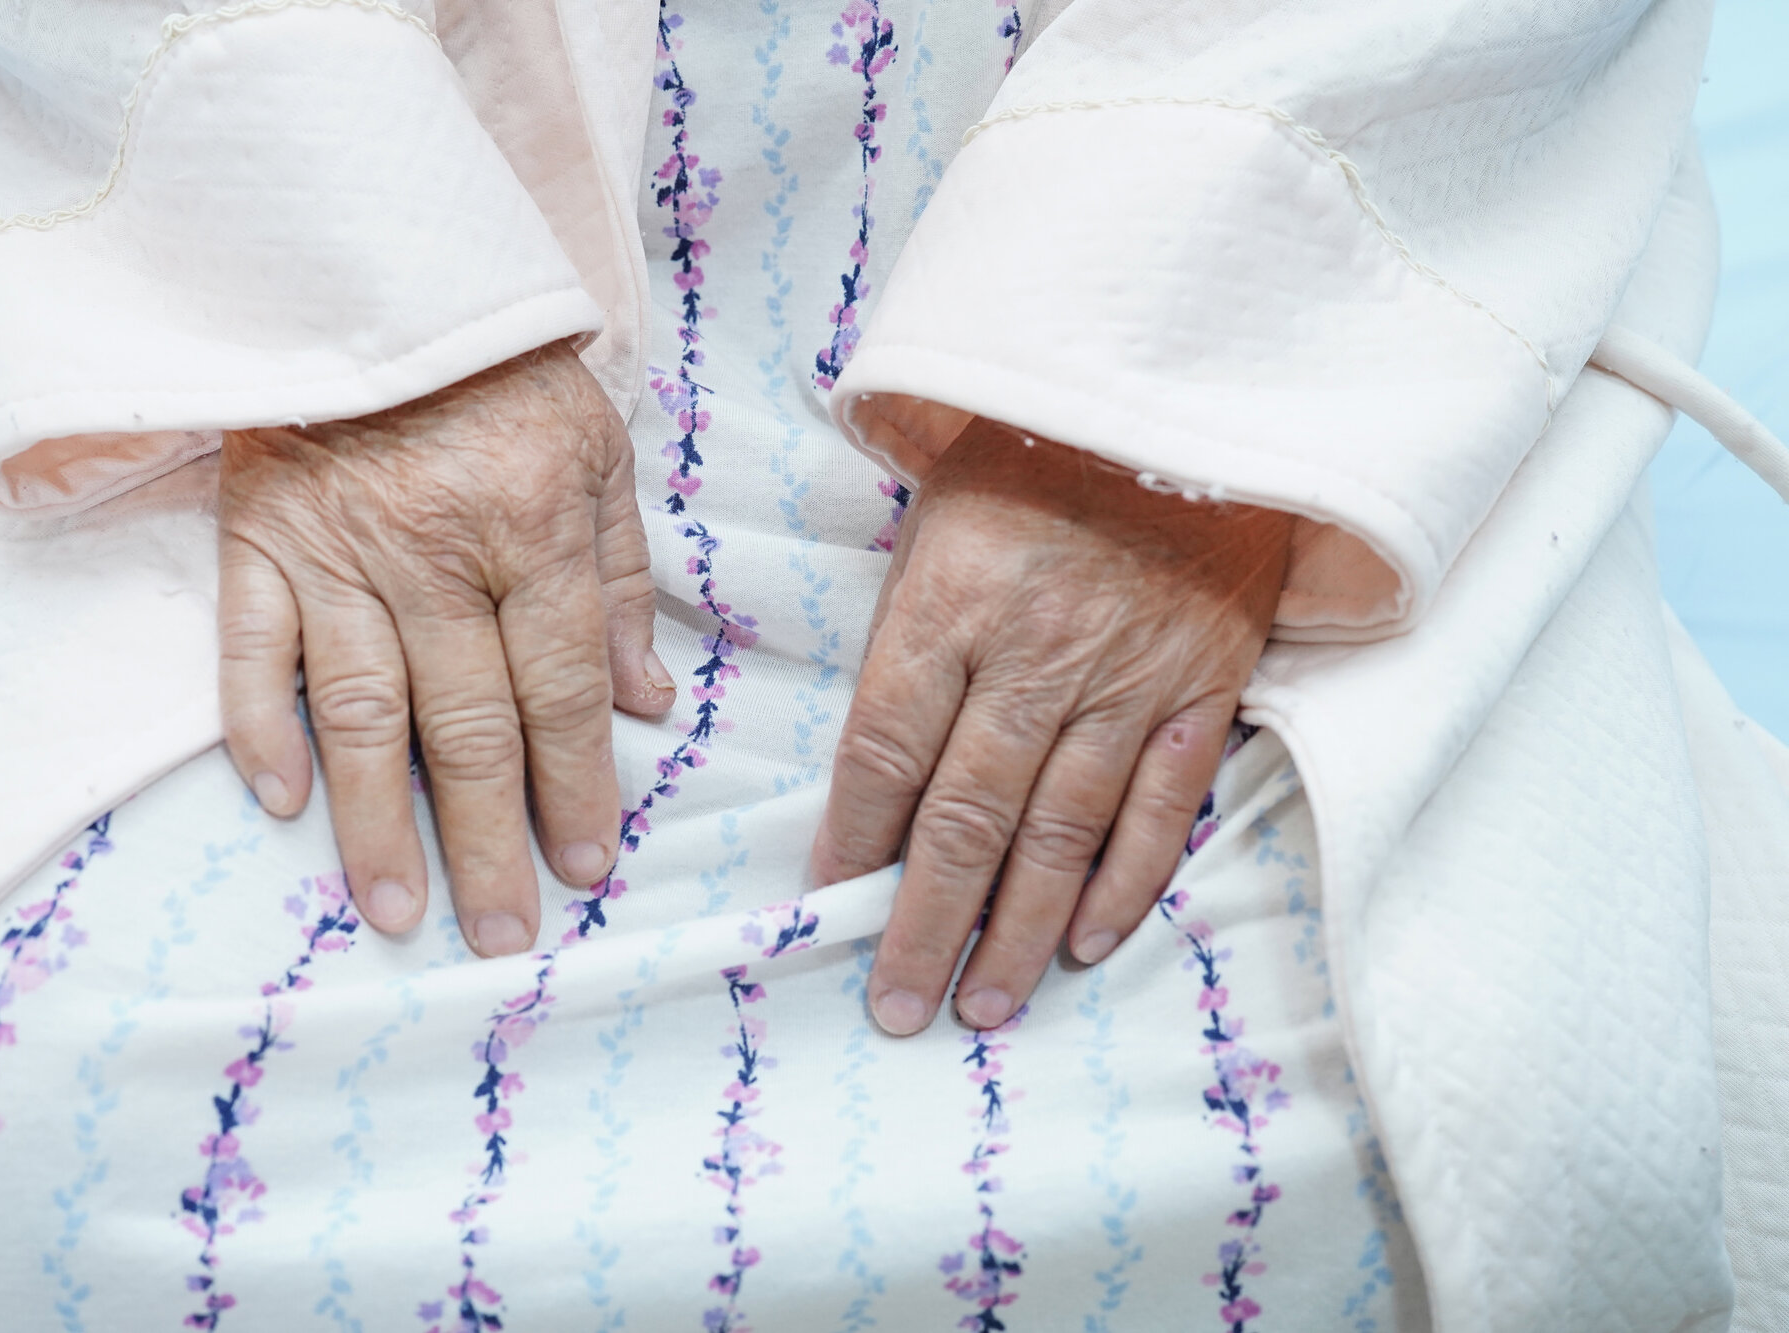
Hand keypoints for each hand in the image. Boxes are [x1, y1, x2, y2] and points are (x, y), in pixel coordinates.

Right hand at [216, 341, 674, 950]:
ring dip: (378, 821)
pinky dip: (260, 722)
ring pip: (363, 710)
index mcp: (533, 529)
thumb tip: (649, 705)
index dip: (577, 787)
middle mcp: (436, 552)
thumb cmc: (507, 377)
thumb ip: (618, 584)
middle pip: (469, 724)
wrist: (381, 276)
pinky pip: (250, 644)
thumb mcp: (599, 458)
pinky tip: (281, 800)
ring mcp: (336, 550)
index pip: (561, 690)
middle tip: (499, 935)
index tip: (585, 868)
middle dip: (490, 840)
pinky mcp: (256, 535)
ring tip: (397, 909)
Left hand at [813, 420, 1293, 1034]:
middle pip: (966, 817)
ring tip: (984, 1004)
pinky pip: (1157, 809)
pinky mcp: (1200, 691)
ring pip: (1059, 834)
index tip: (828, 900)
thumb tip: (871, 762)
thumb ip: (907, 632)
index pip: (886, 749)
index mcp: (951, 602)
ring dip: (1017, 932)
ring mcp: (1125, 680)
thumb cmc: (1036, 459)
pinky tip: (1084, 942)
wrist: (1186, 402)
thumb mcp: (938, 515)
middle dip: (924, 923)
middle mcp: (1035, 654)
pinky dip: (1121, 884)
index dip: (852, 838)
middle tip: (900, 1005)